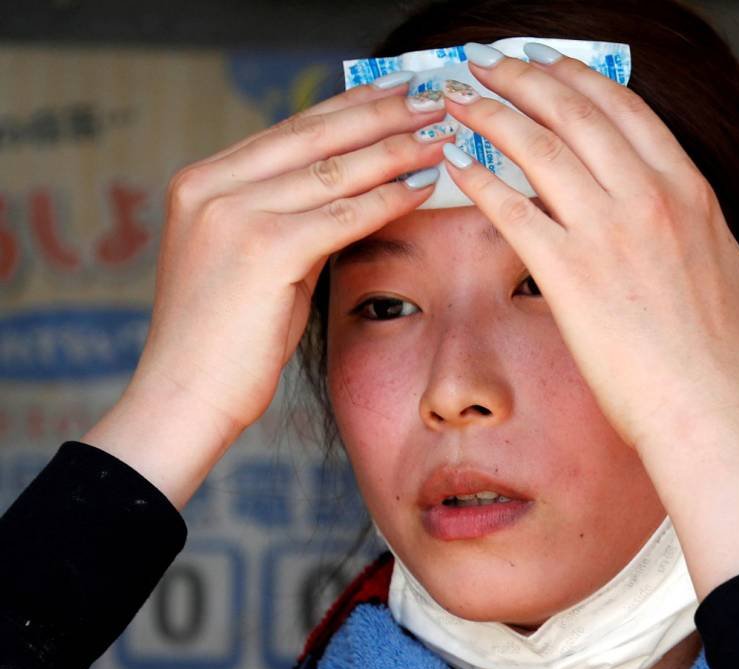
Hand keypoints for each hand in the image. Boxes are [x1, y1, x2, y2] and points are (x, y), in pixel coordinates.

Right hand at [86, 78, 452, 506]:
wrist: (184, 397)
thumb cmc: (225, 338)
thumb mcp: (254, 259)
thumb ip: (293, 216)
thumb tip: (358, 186)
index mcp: (203, 181)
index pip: (291, 129)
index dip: (350, 106)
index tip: (395, 90)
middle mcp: (211, 186)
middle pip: (315, 135)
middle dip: (382, 112)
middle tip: (433, 95)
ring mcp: (233, 214)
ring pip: (335, 170)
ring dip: (396, 149)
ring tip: (443, 135)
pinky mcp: (264, 249)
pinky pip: (344, 215)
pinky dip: (389, 199)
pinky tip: (425, 186)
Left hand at [439, 48, 738, 451]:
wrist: (707, 405)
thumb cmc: (716, 349)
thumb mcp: (722, 260)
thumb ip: (691, 218)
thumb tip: (671, 199)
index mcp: (687, 189)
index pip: (623, 108)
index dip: (575, 75)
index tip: (546, 60)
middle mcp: (648, 197)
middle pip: (574, 113)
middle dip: (523, 76)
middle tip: (488, 62)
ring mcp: (607, 232)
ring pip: (538, 148)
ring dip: (492, 113)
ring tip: (461, 97)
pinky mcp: (570, 274)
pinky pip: (513, 210)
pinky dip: (481, 179)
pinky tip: (458, 164)